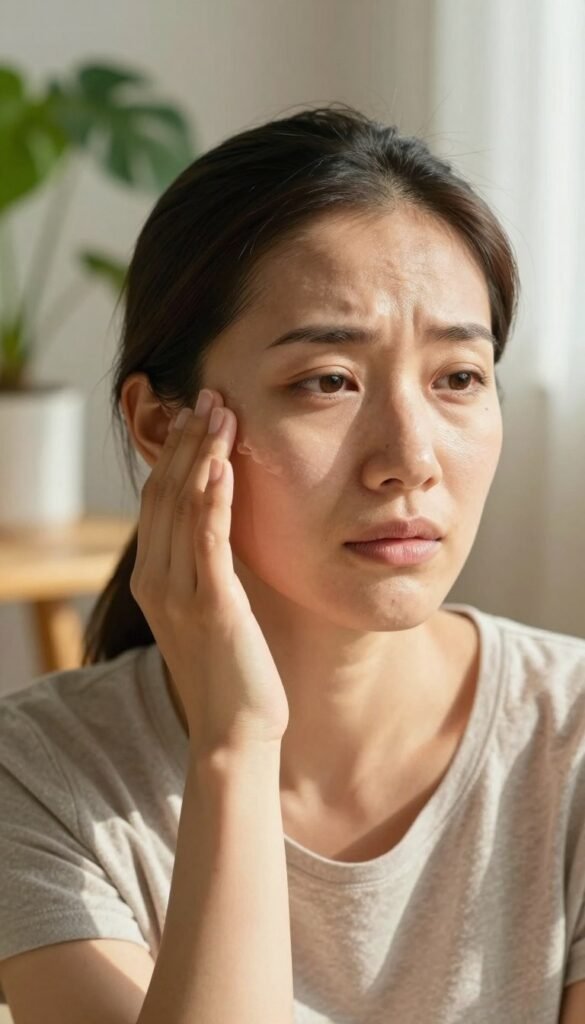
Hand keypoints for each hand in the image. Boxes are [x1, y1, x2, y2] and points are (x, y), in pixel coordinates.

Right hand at [130, 389, 289, 754]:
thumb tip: (225, 530)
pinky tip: (224, 463)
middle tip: (209, 396)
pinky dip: (213, 497)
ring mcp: (179, 593)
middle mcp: (158, 580)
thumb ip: (210, 569)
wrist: (236, 732)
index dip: (176, 455)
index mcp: (155, 580)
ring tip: (220, 411)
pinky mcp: (210, 605)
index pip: (159, 501)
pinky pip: (207, 539)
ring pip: (183, 506)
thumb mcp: (214, 610)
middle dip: (188, 441)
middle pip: (165, 493)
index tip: (198, 416)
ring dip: (202, 454)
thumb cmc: (233, 672)